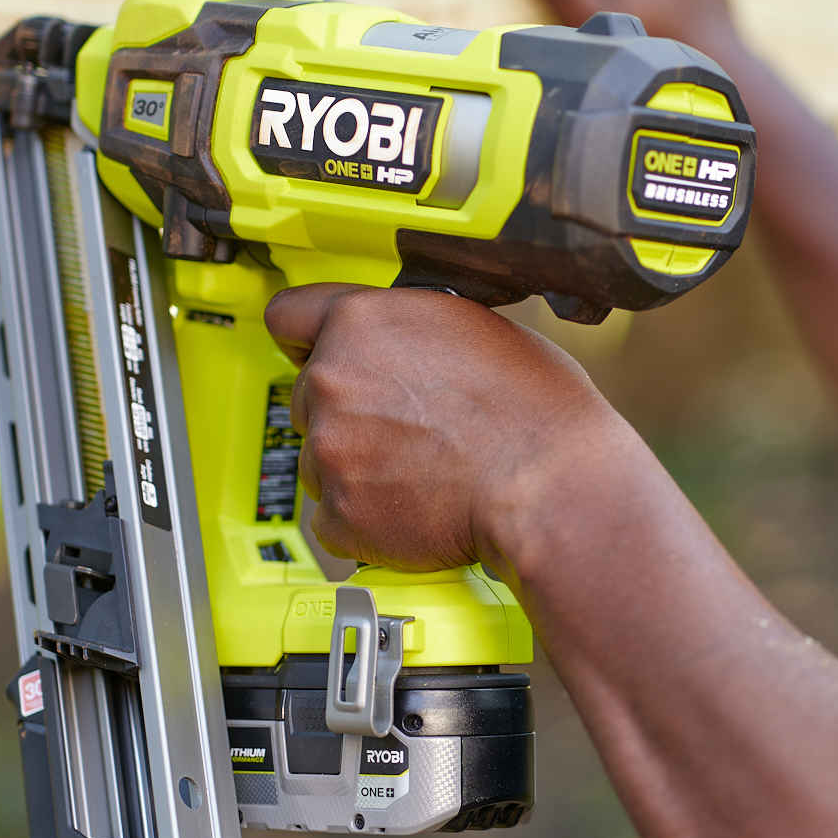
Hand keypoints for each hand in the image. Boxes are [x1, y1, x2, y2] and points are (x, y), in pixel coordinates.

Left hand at [263, 284, 614, 573]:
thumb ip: (412, 331)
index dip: (305, 338)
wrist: (549, 487)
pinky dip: (364, 522)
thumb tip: (405, 347)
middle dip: (347, 413)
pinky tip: (413, 508)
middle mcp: (334, 379)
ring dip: (356, 469)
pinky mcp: (339, 511)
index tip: (310, 351)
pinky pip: (333, 519)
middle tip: (404, 428)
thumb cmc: (534, 412)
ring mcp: (330, 449)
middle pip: (307, 395)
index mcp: (364, 322)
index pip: (288, 315)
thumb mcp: (475, 328)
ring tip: (420, 472)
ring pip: (319, 460)